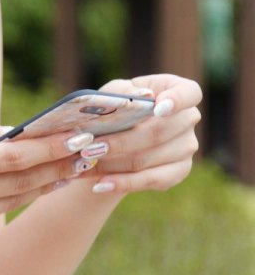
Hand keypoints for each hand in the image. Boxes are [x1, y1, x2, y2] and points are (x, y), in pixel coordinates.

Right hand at [0, 117, 85, 238]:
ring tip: (68, 169)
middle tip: (88, 154)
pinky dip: (13, 198)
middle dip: (57, 168)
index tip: (79, 138)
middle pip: (20, 184)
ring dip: (41, 186)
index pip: (14, 158)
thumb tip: (14, 134)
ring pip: (10, 202)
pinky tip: (31, 186)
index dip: (51, 149)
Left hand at [77, 75, 201, 193]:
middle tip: (91, 148)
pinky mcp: (178, 171)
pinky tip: (100, 184)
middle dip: (121, 142)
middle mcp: (188, 118)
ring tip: (85, 164)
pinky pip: (151, 180)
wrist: (111, 139)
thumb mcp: (113, 94)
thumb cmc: (115, 109)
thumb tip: (144, 95)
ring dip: (114, 163)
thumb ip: (124, 92)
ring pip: (148, 158)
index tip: (158, 108)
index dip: (177, 100)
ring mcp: (187, 146)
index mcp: (176, 90)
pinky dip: (123, 183)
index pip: (189, 92)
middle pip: (158, 132)